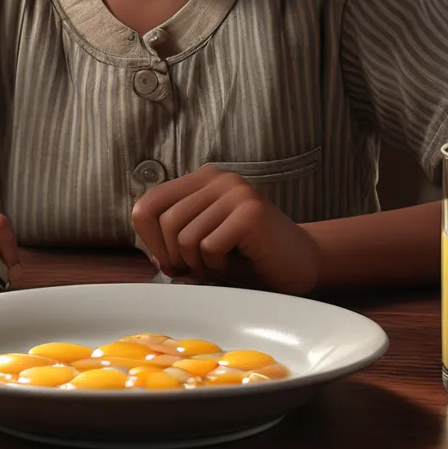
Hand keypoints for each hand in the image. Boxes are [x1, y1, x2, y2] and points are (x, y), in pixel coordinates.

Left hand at [131, 165, 320, 294]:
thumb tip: (151, 253)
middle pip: (166, 221)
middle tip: (196, 270)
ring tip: (220, 263)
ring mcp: (235, 191)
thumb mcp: (201, 243)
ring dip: (199, 263)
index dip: (148, 239)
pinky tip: (238, 261)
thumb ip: (173, 238)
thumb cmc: (246, 258)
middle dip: (174, 257)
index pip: (148, 203)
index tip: (166, 261)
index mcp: (200, 180)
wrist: (299, 264)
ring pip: (187, 236)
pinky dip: (218, 265)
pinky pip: (210, 246)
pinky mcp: (251, 211)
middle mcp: (217, 178)